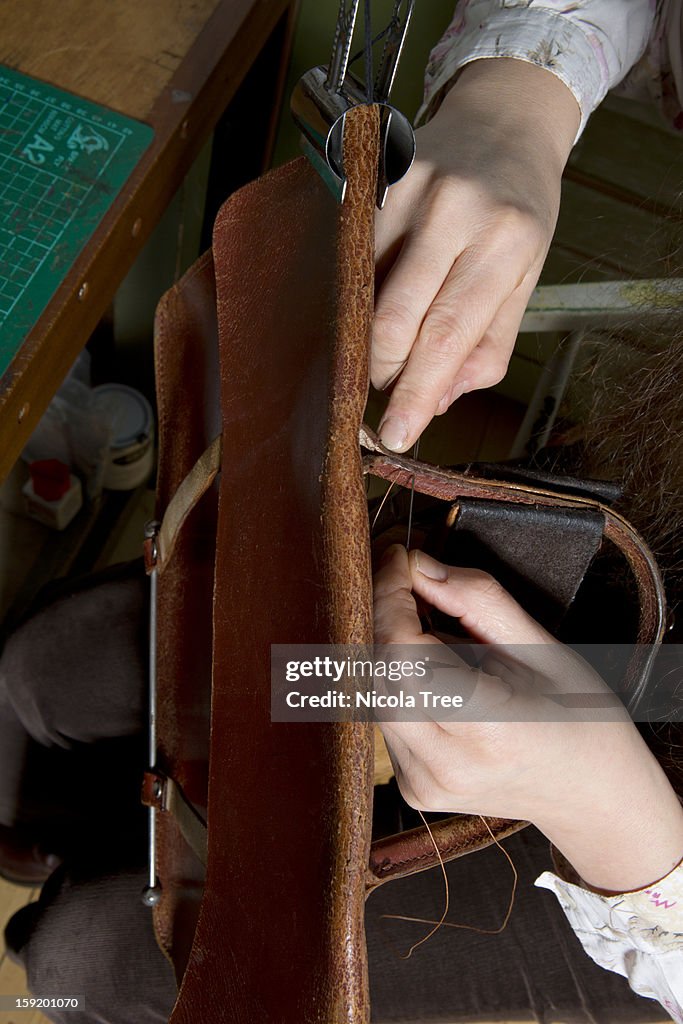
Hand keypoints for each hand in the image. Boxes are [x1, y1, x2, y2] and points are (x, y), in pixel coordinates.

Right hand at [373, 59, 579, 452]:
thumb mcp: (526, 279)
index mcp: (506, 240)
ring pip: (362, 293)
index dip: (416, 391)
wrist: (503, 120)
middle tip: (391, 389)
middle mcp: (454, 210)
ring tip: (390, 341)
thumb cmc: (519, 211)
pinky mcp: (372, 181)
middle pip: (393, 318)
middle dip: (384, 371)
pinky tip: (374, 300)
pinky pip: (350, 261)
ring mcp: (407, 190)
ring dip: (368, 338)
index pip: (448, 333)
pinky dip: (358, 298)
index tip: (397, 434)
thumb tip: (438, 400)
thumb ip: (488, 345)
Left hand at [374, 545, 682, 891]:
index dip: (390, 596)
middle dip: (386, 615)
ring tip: (444, 641)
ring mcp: (423, 783)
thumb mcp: (543, 646)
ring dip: (392, 649)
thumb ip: (476, 600)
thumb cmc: (580, 717)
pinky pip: (384, 715)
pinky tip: (438, 677)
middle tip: (412, 584)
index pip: (402, 653)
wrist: (593, 794)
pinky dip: (399, 682)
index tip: (399, 559)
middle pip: (377, 670)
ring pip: (373, 691)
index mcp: (487, 729)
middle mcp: (445, 765)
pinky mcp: (411, 787)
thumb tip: (417, 565)